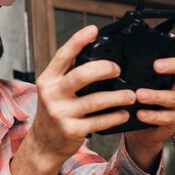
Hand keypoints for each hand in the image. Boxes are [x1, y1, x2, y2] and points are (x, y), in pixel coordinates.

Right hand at [31, 25, 136, 165]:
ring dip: (118, 96)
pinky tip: (124, 113)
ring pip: (95, 100)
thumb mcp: (53, 90)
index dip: (78, 41)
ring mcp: (61, 113)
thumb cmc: (53, 113)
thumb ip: (66, 73)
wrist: (43, 144)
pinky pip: (100, 121)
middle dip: (104, 69)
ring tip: (131, 95)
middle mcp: (52, 95)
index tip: (93, 29)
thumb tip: (89, 50)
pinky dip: (115, 116)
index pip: (63, 55)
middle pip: (81, 75)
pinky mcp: (72, 130)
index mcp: (48, 80)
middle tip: (118, 69)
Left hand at [124, 34, 174, 169]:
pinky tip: (141, 114)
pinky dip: (153, 116)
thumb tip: (110, 56)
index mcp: (173, 71)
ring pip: (173, 96)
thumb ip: (133, 70)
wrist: (143, 130)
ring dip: (155, 95)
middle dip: (172, 65)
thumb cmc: (139, 101)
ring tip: (140, 95)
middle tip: (156, 66)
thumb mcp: (137, 82)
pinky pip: (168, 117)